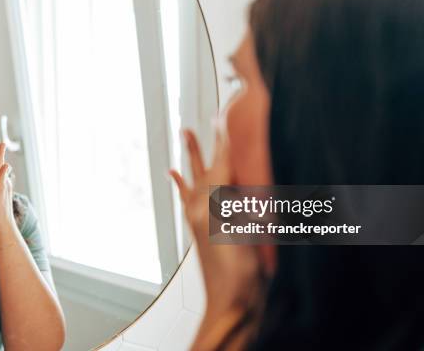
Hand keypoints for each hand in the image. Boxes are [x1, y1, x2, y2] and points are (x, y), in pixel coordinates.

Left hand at [169, 128, 267, 319]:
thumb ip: (241, 200)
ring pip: (197, 181)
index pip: (221, 165)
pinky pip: (190, 200)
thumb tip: (238, 174)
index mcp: (214, 207)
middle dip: (201, 147)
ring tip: (185, 138)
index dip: (224, 141)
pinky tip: (176, 176)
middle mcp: (202, 210)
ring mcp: (200, 220)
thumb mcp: (246, 232)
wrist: (231, 304)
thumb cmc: (241, 273)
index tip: (224, 118)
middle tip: (189, 126)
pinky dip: (184, 185)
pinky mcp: (202, 231)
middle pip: (203, 169)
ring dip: (193, 160)